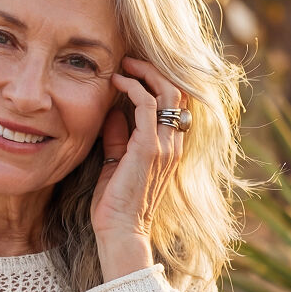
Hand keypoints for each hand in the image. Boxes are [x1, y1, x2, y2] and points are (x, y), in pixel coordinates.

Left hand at [89, 57, 189, 279]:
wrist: (119, 232)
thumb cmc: (115, 205)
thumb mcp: (114, 165)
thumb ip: (117, 140)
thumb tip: (112, 114)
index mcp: (169, 148)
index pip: (176, 104)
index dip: (158, 81)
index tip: (132, 70)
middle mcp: (173, 145)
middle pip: (178, 91)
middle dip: (154, 69)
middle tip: (129, 59)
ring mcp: (164, 146)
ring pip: (167, 93)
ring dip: (145, 73)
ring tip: (123, 64)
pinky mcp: (149, 149)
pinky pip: (148, 106)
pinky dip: (133, 88)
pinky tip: (116, 82)